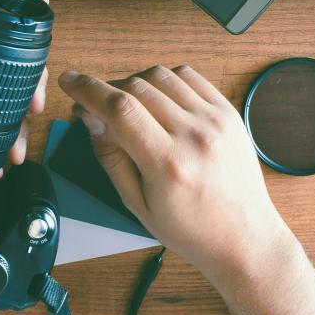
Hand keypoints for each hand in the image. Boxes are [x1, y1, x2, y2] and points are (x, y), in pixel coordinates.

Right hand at [58, 65, 293, 284]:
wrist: (245, 238)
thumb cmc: (190, 229)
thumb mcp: (137, 203)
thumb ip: (110, 156)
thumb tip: (90, 117)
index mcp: (168, 164)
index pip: (119, 109)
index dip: (87, 89)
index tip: (69, 81)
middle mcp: (194, 136)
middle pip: (135, 87)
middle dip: (106, 90)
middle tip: (95, 106)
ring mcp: (215, 121)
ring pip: (160, 76)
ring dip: (133, 83)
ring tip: (128, 106)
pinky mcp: (228, 112)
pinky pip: (188, 77)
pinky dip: (164, 80)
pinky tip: (156, 98)